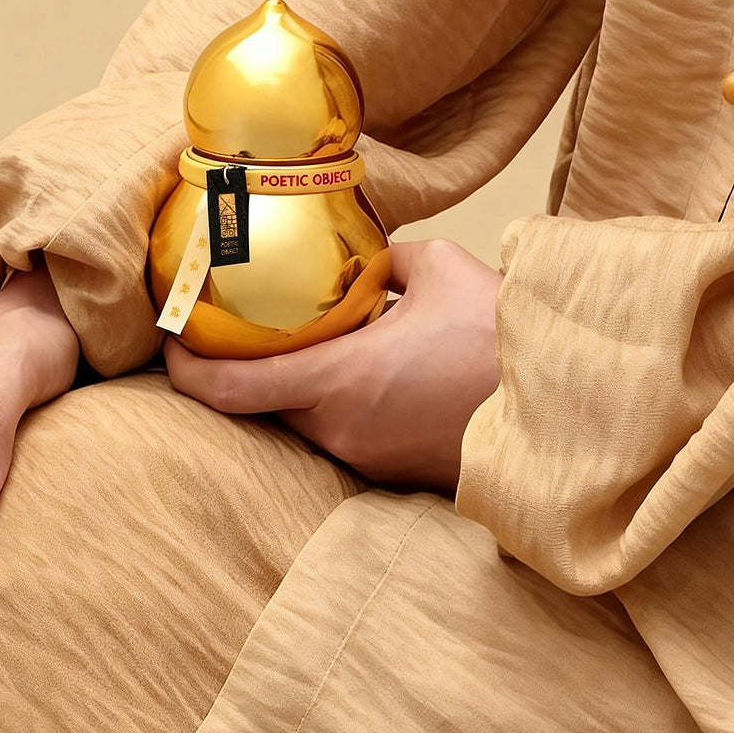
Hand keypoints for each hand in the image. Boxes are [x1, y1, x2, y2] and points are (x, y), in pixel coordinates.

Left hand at [165, 239, 501, 489]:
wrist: (564, 412)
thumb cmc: (501, 341)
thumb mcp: (438, 269)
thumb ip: (386, 260)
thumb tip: (369, 263)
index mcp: (338, 383)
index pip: (229, 389)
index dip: (186, 369)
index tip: (170, 343)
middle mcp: (340, 431)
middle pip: (260, 406)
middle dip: (243, 368)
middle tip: (237, 328)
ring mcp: (366, 459)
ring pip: (303, 420)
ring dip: (297, 384)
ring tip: (312, 340)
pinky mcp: (392, 472)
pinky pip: (341, 434)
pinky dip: (336, 403)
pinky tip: (364, 369)